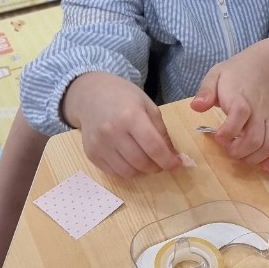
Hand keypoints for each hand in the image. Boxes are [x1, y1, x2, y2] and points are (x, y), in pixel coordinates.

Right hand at [63, 71, 181, 176]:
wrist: (91, 95)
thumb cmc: (124, 98)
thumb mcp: (148, 106)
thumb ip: (161, 131)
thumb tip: (172, 156)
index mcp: (130, 116)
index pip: (153, 147)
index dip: (168, 161)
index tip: (177, 165)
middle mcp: (112, 132)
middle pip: (141, 162)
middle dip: (156, 167)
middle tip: (161, 162)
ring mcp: (99, 144)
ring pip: (128, 172)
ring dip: (142, 171)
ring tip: (146, 161)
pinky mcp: (91, 154)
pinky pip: (114, 173)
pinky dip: (127, 171)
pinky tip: (131, 160)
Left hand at [191, 50, 268, 168]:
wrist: (265, 67)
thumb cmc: (236, 74)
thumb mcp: (216, 75)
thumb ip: (206, 91)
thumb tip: (196, 106)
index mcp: (241, 97)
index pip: (239, 114)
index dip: (228, 131)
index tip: (218, 137)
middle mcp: (259, 110)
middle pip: (255, 138)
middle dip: (239, 151)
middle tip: (228, 149)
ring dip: (254, 158)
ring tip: (242, 157)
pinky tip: (266, 166)